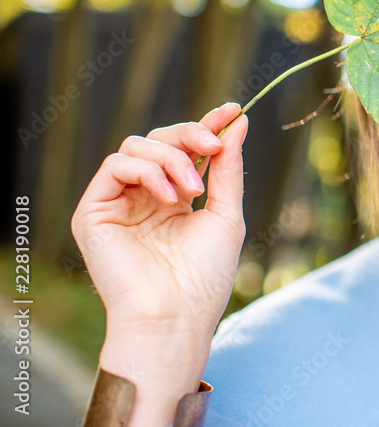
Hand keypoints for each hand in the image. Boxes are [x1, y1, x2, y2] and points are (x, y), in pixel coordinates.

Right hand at [71, 103, 247, 426]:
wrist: (176, 316)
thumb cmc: (205, 276)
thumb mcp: (226, 213)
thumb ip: (228, 168)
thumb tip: (237, 122)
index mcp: (175, 199)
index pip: (186, 150)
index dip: (207, 125)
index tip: (232, 110)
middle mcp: (144, 197)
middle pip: (161, 139)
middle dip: (191, 135)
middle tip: (213, 147)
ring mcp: (118, 203)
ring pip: (137, 146)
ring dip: (171, 158)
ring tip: (191, 189)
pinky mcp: (94, 212)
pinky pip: (115, 165)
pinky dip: (146, 170)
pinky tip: (168, 195)